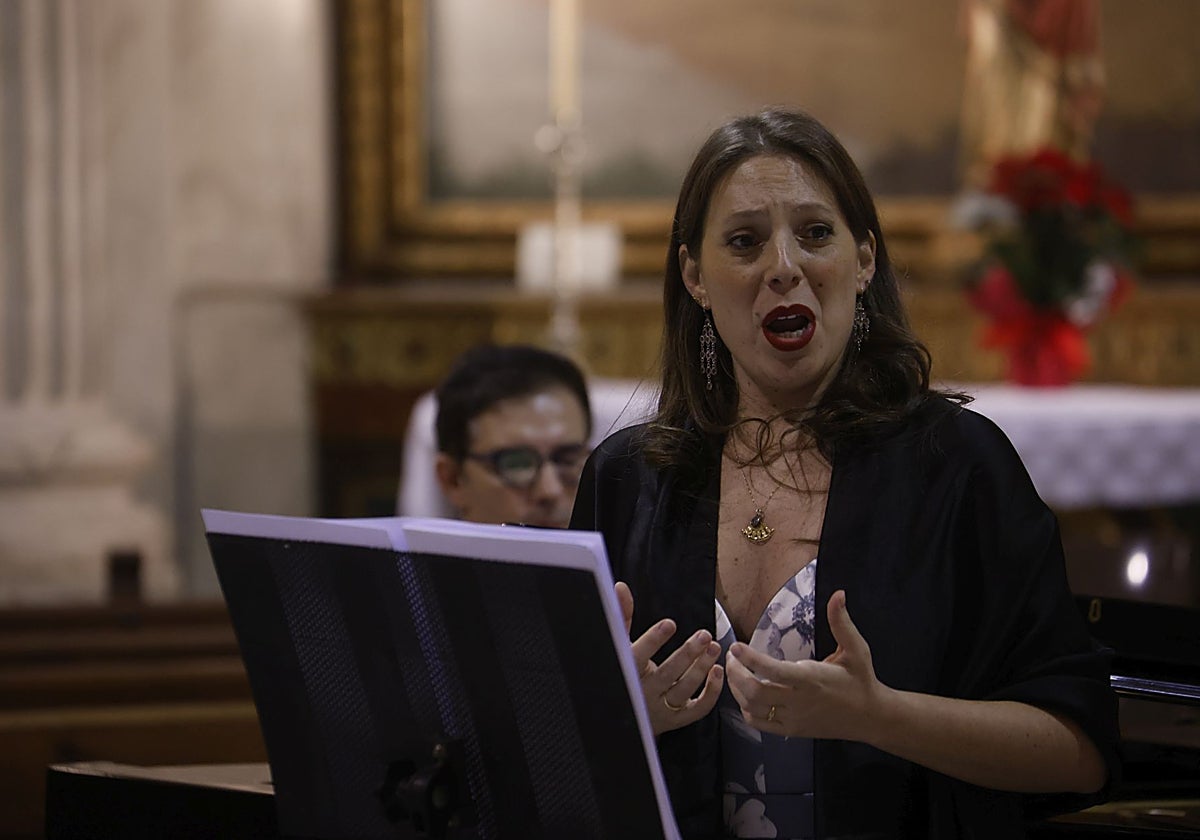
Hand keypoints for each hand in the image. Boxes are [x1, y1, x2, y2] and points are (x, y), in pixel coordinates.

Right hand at [616, 581, 723, 735]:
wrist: (618, 718)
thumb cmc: (621, 672)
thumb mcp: (620, 646)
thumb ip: (622, 617)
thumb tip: (620, 587)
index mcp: (627, 673)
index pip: (638, 657)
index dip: (653, 641)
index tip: (669, 624)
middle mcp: (643, 693)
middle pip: (667, 674)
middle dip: (687, 654)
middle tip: (705, 634)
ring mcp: (661, 709)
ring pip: (684, 690)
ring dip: (701, 668)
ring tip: (714, 647)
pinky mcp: (675, 719)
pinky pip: (697, 709)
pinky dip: (711, 693)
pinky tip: (718, 671)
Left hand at [725, 589, 884, 740]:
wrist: (870, 716)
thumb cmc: (861, 679)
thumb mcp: (856, 648)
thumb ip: (841, 622)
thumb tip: (838, 594)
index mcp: (812, 679)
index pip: (774, 671)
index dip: (751, 659)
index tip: (736, 646)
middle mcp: (800, 701)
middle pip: (755, 692)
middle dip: (736, 673)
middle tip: (731, 656)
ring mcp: (794, 718)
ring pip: (753, 708)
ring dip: (737, 689)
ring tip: (735, 671)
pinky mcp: (792, 730)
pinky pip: (760, 724)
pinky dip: (746, 710)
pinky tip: (746, 695)